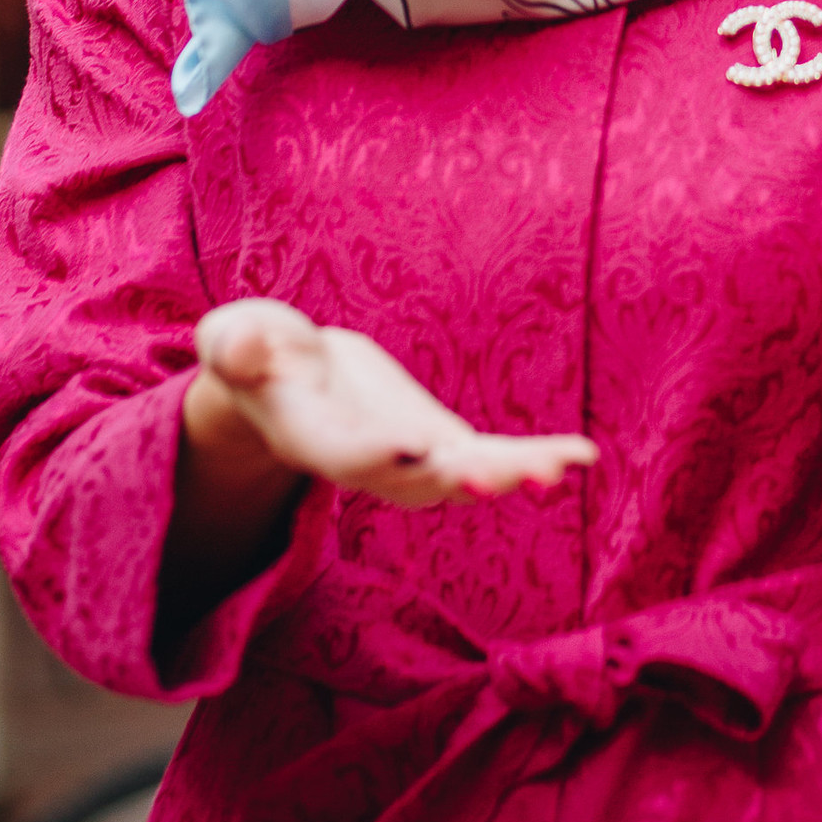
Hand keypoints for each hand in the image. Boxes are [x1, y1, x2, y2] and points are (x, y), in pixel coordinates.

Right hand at [187, 298, 597, 508]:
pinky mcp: (442, 447)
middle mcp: (368, 464)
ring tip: (558, 470)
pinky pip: (492, 459)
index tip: (406, 446)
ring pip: (462, 478)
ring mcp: (410, 461)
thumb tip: (240, 344)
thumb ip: (237, 346)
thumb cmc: (259, 355)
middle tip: (497, 479)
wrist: (291, 385)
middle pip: (415, 480)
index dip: (375, 451)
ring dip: (509, 474)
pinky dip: (536, 460)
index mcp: (313, 437)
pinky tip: (584, 457)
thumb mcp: (238, 340)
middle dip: (456, 478)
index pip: (345, 451)